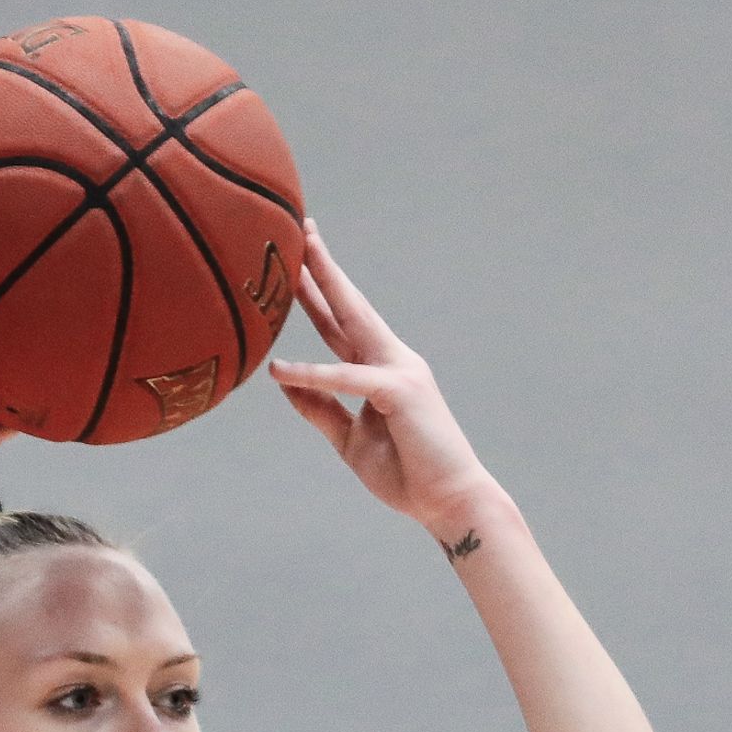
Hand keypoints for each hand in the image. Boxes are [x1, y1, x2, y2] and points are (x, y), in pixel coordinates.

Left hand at [267, 220, 500, 547]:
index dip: (318, 294)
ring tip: (298, 257)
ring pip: (354, 321)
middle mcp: (391, 360)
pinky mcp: (400, 392)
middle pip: (349, 307)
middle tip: (300, 230)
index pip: (341, 325)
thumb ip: (321, 410)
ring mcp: (399, 371)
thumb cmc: (407, 475)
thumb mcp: (350, 441)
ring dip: (325, 288)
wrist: (450, 502)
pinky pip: (348, 378)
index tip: (297, 262)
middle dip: (324, 268)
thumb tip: (283, 382)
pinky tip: (281, 369)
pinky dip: (313, 374)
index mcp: (379, 371)